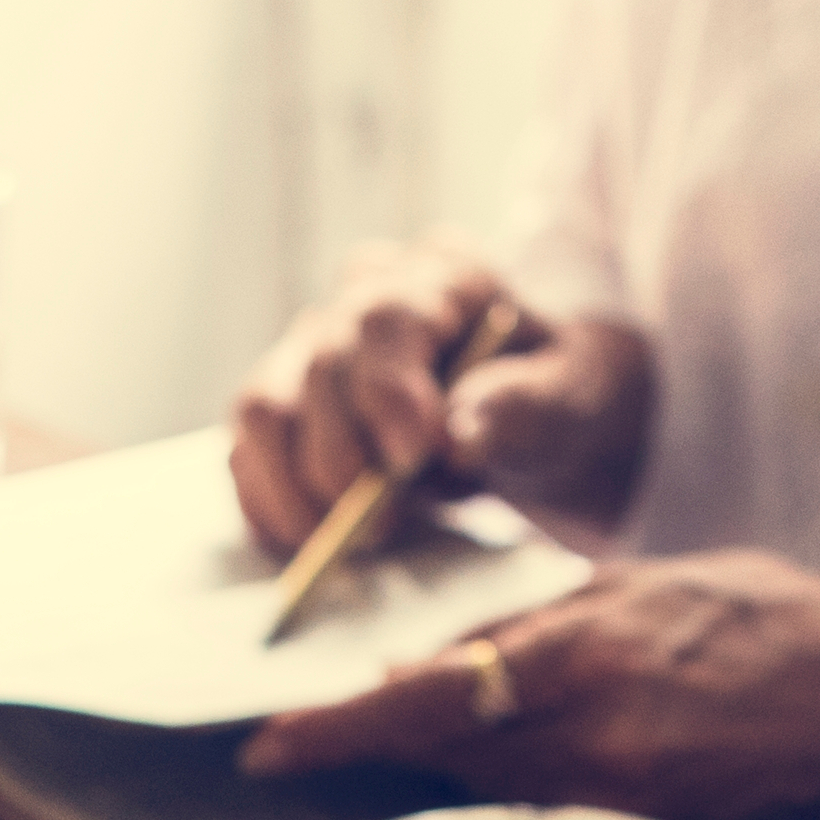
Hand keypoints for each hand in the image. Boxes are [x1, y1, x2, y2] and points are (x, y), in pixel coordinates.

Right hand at [227, 239, 653, 551]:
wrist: (545, 421)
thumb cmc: (562, 400)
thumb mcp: (572, 399)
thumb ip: (523, 407)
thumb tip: (458, 437)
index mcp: (442, 275)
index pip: (385, 320)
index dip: (386, 392)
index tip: (410, 459)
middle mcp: (366, 297)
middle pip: (317, 367)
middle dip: (341, 459)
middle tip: (382, 527)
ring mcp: (316, 349)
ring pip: (262, 407)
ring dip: (290, 488)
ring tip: (340, 543)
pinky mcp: (289, 407)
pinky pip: (247, 452)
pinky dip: (266, 502)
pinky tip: (306, 543)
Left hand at [244, 552, 819, 819]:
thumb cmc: (768, 621)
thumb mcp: (642, 583)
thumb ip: (533, 626)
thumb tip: (434, 660)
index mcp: (585, 651)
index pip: (427, 698)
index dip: (338, 729)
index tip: (265, 744)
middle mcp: (594, 735)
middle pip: (442, 755)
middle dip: (386, 741)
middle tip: (329, 728)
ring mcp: (623, 795)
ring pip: (486, 793)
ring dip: (451, 767)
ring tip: (442, 733)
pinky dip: (515, 795)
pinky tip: (523, 765)